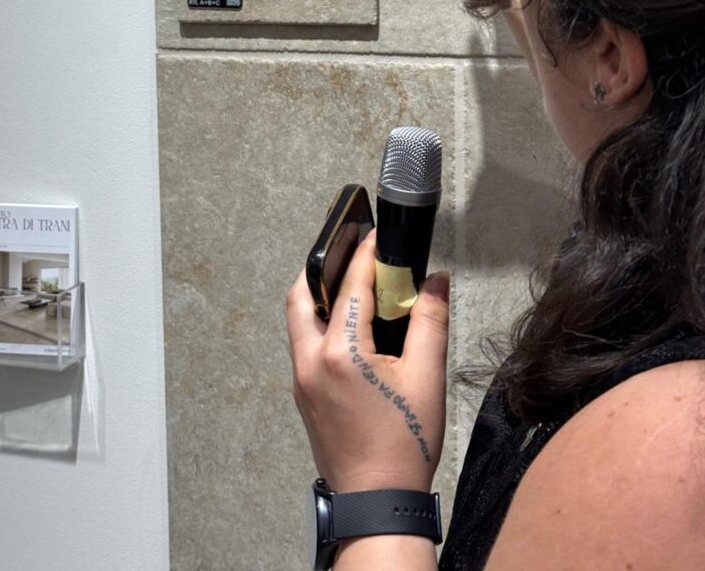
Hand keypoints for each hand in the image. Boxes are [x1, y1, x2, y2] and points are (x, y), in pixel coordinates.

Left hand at [286, 229, 449, 493]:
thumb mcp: (427, 378)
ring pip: (299, 318)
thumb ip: (430, 322)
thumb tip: (435, 282)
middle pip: (304, 293)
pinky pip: (304, 342)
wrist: (376, 500)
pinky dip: (321, 321)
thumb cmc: (402, 445)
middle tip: (354, 253)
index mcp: (341, 353)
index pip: (352, 285)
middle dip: (327, 266)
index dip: (366, 254)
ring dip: (321, 294)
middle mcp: (311, 360)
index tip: (377, 234)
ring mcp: (301, 378)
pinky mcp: (303, 393)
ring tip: (354, 285)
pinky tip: (350, 325)